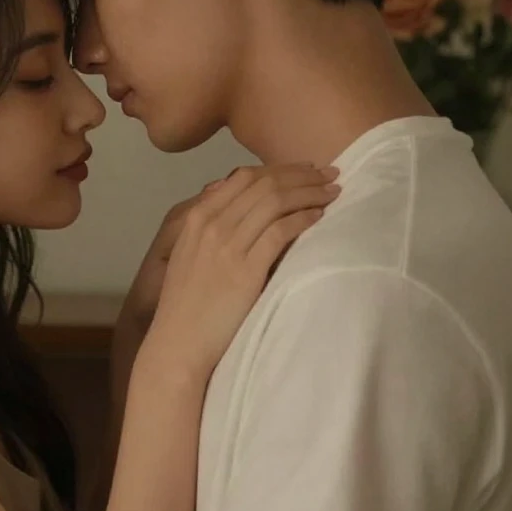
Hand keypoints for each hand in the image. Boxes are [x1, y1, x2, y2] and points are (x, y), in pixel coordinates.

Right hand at [139, 164, 339, 380]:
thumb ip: (211, 227)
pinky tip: (319, 217)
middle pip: (264, 184)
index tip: (303, 170)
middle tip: (328, 173)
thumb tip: (237, 205)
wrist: (179, 340)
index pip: (244, 178)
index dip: (279, 169)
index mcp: (197, 218)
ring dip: (310, 192)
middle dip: (301, 174)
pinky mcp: (246, 269)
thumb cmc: (185, 303)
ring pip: (276, 201)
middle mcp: (212, 224)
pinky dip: (304, 218)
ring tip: (332, 191)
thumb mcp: (188, 254)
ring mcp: (228, 245)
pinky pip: (281, 231)